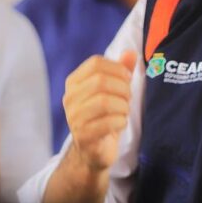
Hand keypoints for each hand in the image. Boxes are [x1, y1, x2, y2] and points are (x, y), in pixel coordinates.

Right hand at [62, 50, 137, 172]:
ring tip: (124, 111)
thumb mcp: (114, 90)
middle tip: (128, 98)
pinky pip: (108, 122)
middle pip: (101, 81)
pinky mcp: (82, 136)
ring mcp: (73, 117)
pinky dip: (121, 121)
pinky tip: (120, 124)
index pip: (95, 63)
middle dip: (123, 88)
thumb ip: (121, 71)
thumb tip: (131, 53)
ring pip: (104, 102)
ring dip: (123, 106)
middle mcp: (69, 98)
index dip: (117, 68)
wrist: (94, 149)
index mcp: (74, 82)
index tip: (127, 79)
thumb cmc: (105, 115)